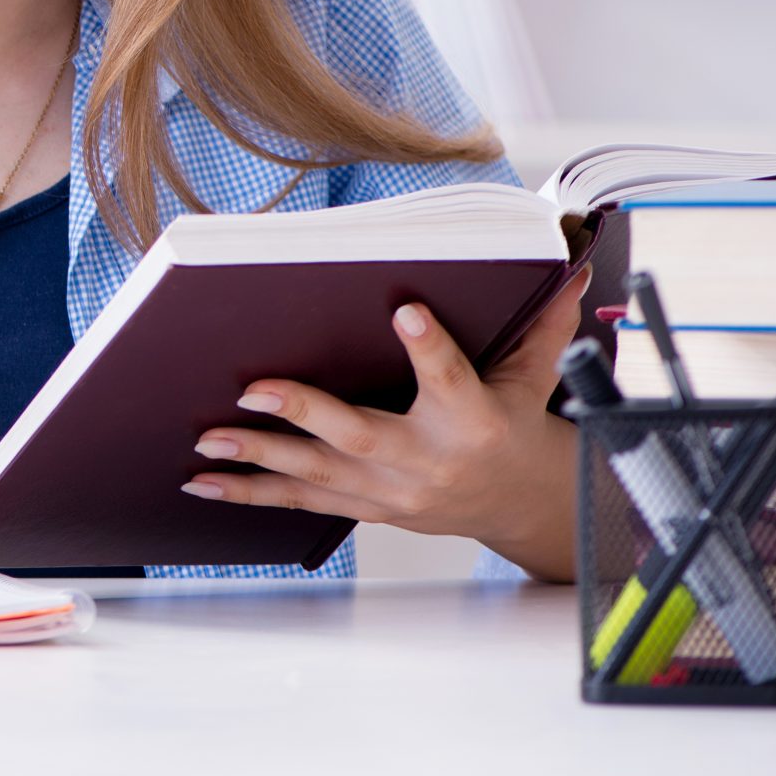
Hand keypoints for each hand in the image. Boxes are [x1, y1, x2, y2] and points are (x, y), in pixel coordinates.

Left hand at [181, 266, 592, 578]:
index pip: (452, 378)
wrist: (523, 504)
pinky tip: (205, 483)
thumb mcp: (535, 375)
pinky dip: (251, 494)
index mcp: (474, 420)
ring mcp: (393, 492)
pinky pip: (303, 503)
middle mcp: (429, 460)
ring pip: (319, 475)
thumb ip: (545, 323)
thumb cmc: (517, 426)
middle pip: (362, 436)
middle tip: (252, 389)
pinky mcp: (368, 508)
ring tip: (209, 439)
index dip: (429, 346)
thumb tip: (570, 267)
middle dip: (305, 413)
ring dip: (259, 456)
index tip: (405, 310)